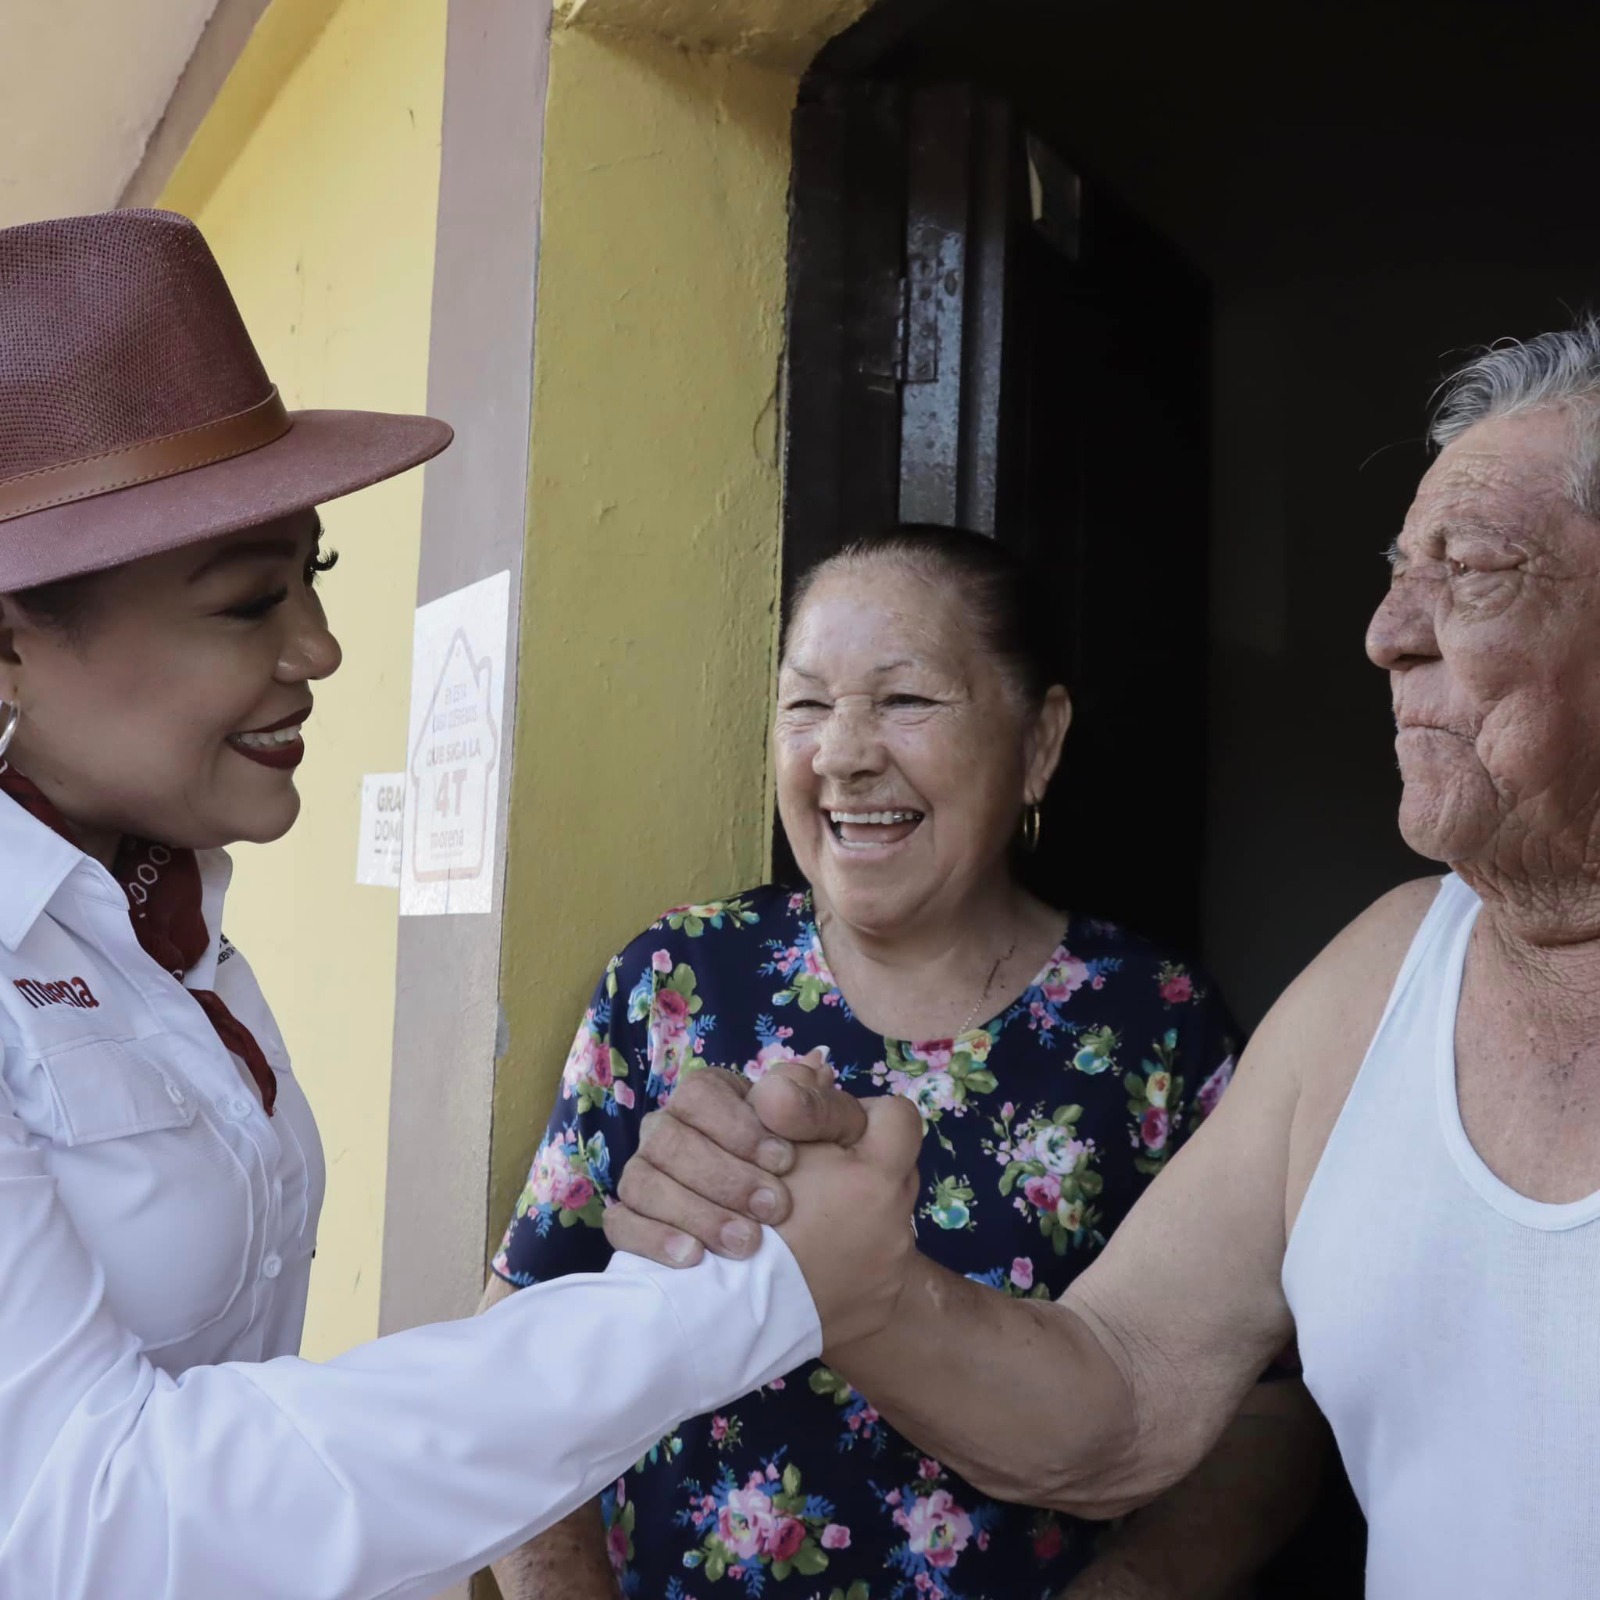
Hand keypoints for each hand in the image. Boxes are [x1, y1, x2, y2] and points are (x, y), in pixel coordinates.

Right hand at [604, 1056, 866, 1264]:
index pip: (700, 1093)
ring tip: (746, 1244)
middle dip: (724, 1177)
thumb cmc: (808, 1178)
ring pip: (643, 1182)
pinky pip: (621, 1225)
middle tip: (775, 1209)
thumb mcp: (831, 1137)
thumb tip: (814, 1066)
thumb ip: (823, 1105)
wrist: (796, 1245)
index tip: (786, 1161)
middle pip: (669, 1139)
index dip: (739, 1126)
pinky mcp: (629, 1222)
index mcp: (710, 1099)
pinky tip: (694, 1258)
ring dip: (696, 1213)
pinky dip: (654, 1239)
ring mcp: (644, 1176)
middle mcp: (668, 1131)